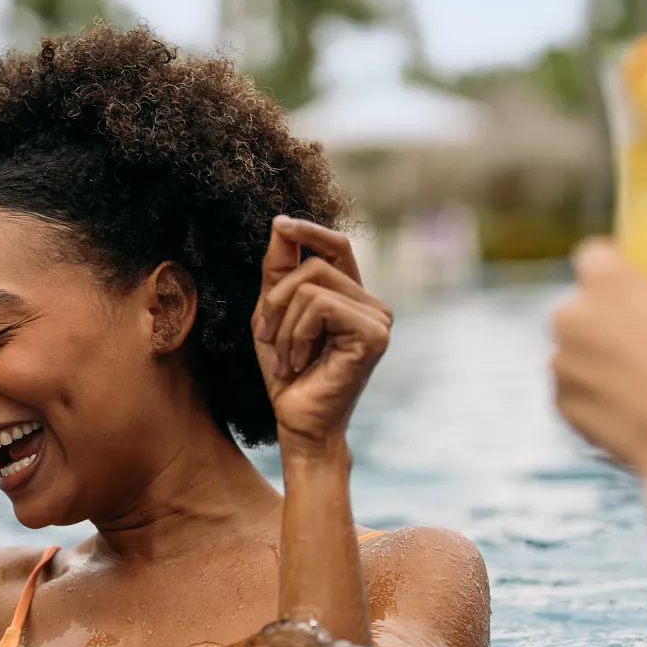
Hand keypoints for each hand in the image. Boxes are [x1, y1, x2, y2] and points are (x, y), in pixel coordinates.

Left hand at [252, 216, 392, 451]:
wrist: (297, 422)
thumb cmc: (287, 374)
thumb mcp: (273, 314)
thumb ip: (278, 270)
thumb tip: (281, 223)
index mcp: (352, 297)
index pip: (336, 246)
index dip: (309, 230)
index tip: (280, 224)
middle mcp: (372, 304)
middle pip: (313, 265)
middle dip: (277, 299)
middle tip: (268, 338)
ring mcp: (378, 318)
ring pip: (312, 285)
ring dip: (283, 323)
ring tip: (287, 357)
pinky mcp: (374, 333)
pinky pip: (319, 306)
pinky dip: (297, 334)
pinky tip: (300, 363)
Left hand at [550, 239, 646, 473]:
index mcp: (606, 281)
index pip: (595, 256)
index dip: (612, 268)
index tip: (635, 286)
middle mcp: (570, 316)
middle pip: (581, 307)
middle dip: (603, 320)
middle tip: (642, 337)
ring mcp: (560, 363)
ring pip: (574, 352)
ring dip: (595, 361)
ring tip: (638, 378)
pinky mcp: (559, 405)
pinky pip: (573, 394)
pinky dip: (593, 399)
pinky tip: (626, 409)